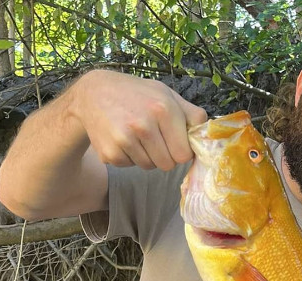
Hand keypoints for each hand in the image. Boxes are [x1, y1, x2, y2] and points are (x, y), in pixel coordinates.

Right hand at [70, 70, 206, 169]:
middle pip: (167, 164)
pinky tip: (122, 138)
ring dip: (147, 156)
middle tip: (155, 138)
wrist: (93, 94)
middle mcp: (143, 125)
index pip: (183, 154)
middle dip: (165, 155)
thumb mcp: (165, 94)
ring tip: (137, 135)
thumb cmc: (136, 94)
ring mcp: (124, 140)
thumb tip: (208, 134)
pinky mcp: (110, 153)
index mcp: (163, 110)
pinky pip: (131, 166)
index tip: (175, 142)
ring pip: (149, 166)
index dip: (181, 150)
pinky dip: (129, 157)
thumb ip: (190, 113)